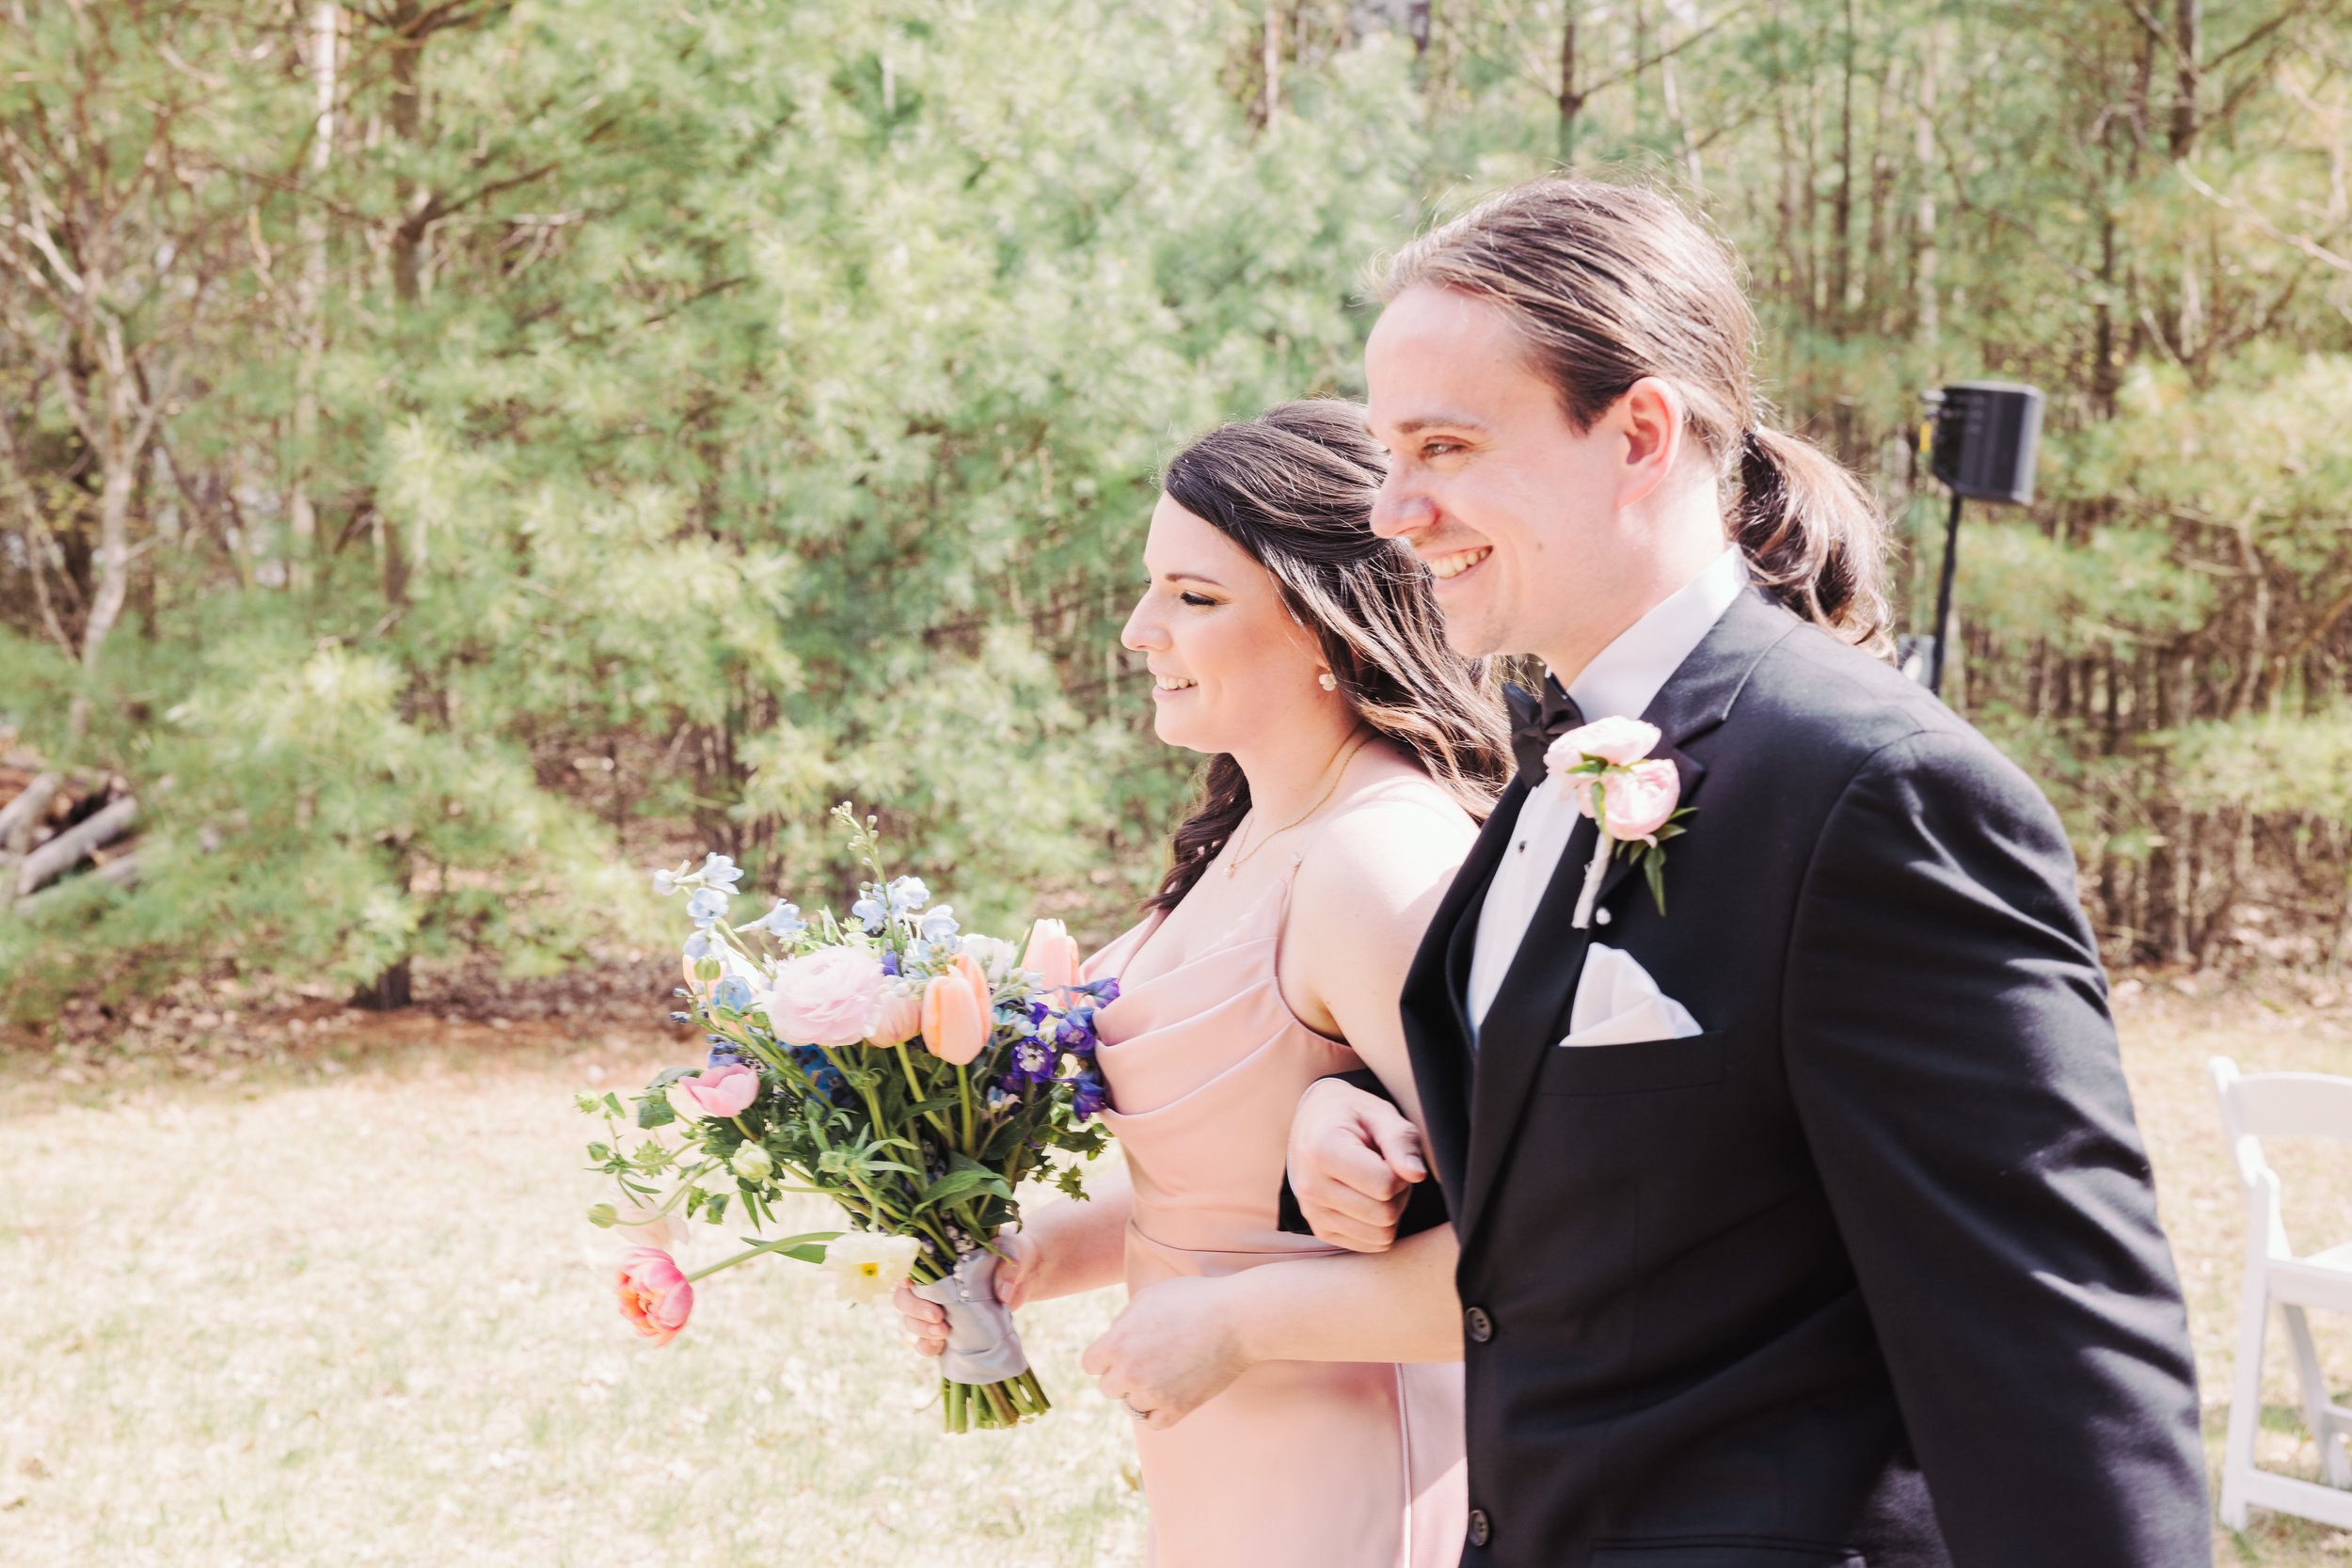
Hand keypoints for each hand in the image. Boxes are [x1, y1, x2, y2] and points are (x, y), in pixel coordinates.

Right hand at [892, 1227, 1042, 1356]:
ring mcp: (934, 1310)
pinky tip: (940, 1346)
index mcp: (937, 1260)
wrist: (1021, 1278)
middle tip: (939, 1317)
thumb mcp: (1012, 1251)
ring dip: (921, 1331)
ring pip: (910, 1322)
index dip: (905, 1280)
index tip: (915, 1287)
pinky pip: (924, 1342)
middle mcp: (930, 1286)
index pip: (907, 1268)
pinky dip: (927, 1347)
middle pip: (903, 1299)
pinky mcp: (944, 1330)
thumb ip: (1008, 1264)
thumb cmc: (1010, 1255)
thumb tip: (1002, 1293)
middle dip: (915, 1310)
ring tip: (944, 1332)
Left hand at [1080, 1275, 1249, 1429]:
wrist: (1237, 1319)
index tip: (1122, 1352)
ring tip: (1163, 1375)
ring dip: (1142, 1393)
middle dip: (1124, 1375)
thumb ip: (1124, 1320)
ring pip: (1131, 1405)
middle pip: (1109, 1387)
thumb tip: (1115, 1337)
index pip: (1090, 1364)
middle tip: (1148, 1361)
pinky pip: (1153, 1422)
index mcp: (1116, 1343)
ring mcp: (1152, 1394)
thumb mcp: (1148, 1296)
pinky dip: (1159, 1411)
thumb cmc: (1194, 1299)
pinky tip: (1170, 1393)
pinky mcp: (1177, 1409)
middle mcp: (1128, 1372)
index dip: (1105, 1357)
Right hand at [1287, 1077, 1425, 1251]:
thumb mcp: (1380, 1114)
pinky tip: (1368, 1198)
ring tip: (1377, 1182)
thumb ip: (1401, 1141)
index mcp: (1322, 1150)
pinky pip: (1372, 1245)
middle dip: (1399, 1193)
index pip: (1385, 1185)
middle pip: (1385, 1215)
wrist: (1314, 1124)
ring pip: (1381, 1235)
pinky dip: (1380, 1225)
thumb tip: (1417, 1175)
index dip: (1401, 1171)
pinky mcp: (1321, 1230)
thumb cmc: (1352, 1116)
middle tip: (1389, 1168)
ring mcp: (1313, 1213)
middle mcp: (1311, 1187)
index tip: (1391, 1154)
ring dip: (1391, 1211)